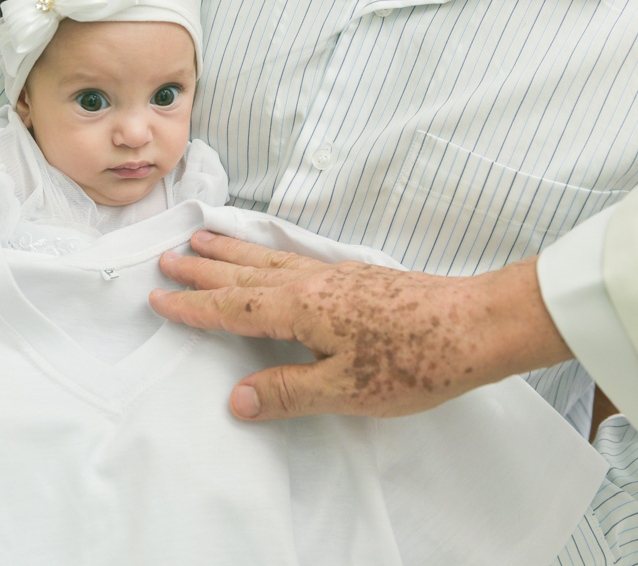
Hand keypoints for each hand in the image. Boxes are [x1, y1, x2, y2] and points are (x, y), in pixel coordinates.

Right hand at [150, 231, 572, 421]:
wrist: (478, 325)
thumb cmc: (416, 360)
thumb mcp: (347, 390)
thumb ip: (288, 392)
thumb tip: (237, 400)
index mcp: (301, 308)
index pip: (233, 307)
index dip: (194, 306)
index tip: (159, 298)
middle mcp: (312, 283)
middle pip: (245, 273)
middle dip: (204, 268)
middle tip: (168, 256)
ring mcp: (336, 276)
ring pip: (270, 259)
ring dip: (233, 251)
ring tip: (204, 239)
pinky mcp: (358, 277)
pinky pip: (294, 257)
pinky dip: (268, 252)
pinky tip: (272, 256)